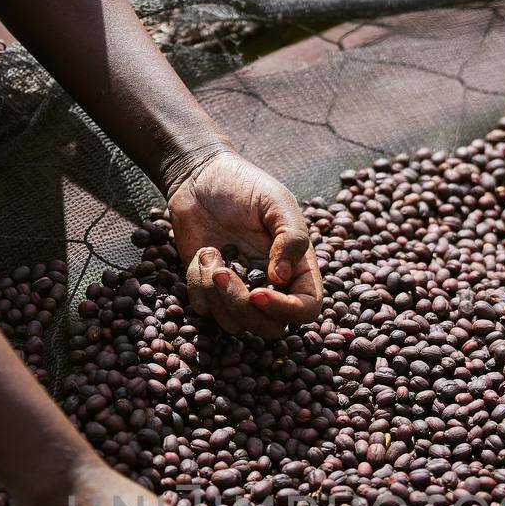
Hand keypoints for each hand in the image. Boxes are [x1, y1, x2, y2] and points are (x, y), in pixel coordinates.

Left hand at [167, 149, 322, 338]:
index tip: (258, 293)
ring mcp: (240, 291)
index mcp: (297, 268)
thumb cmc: (245, 186)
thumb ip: (291, 237)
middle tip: (222, 272)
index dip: (286, 310)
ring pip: (234, 325)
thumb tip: (281, 279)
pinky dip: (198, 284)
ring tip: (211, 253)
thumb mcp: (277, 202)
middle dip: (242, 307)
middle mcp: (272, 287)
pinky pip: (205, 309)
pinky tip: (203, 254)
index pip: (306, 308)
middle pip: (268, 328)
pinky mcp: (210, 291)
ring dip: (217, 294)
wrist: (200, 177)